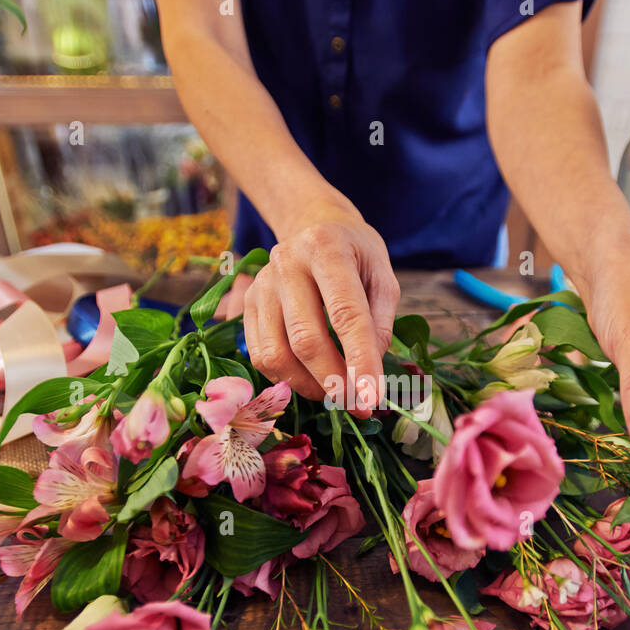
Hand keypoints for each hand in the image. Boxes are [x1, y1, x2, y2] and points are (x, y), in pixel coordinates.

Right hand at [241, 204, 399, 416]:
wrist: (313, 225)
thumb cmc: (355, 254)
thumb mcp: (382, 275)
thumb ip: (381, 321)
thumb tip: (368, 371)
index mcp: (326, 249)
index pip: (345, 314)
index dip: (359, 361)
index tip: (372, 398)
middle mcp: (286, 263)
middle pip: (306, 339)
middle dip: (334, 381)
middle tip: (357, 405)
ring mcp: (261, 285)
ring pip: (277, 354)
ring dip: (308, 386)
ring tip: (335, 393)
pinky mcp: (248, 304)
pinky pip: (260, 355)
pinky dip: (286, 379)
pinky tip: (310, 379)